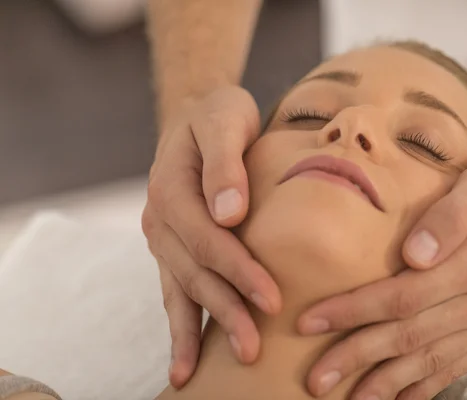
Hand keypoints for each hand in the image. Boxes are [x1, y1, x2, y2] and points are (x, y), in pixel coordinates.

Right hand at [142, 86, 281, 387]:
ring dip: (199, 330)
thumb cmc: (219, 115)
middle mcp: (161, 219)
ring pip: (182, 289)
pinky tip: (185, 364)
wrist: (198, 114)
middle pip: (194, 273)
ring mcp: (163, 238)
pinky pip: (175, 291)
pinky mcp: (173, 249)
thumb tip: (229, 213)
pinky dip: (180, 327)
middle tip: (254, 349)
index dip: (237, 271)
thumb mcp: (224, 120)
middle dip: (225, 310)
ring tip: (211, 372)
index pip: (206, 239)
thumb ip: (224, 163)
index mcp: (171, 189)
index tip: (270, 298)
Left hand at [297, 149, 466, 399]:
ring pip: (429, 361)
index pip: (399, 297)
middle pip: (406, 337)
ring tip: (350, 398)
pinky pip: (458, 366)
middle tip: (316, 378)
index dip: (352, 312)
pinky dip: (427, 386)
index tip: (311, 322)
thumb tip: (413, 254)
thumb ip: (449, 216)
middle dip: (355, 357)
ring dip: (386, 382)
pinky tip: (402, 398)